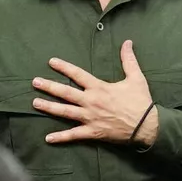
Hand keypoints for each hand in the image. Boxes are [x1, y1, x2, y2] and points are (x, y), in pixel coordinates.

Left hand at [31, 40, 157, 146]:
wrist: (146, 126)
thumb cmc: (141, 101)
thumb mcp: (136, 77)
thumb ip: (128, 59)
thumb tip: (127, 42)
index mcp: (99, 87)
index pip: (77, 74)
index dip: (64, 67)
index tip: (51, 62)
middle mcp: (91, 101)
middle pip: (65, 92)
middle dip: (49, 87)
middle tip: (35, 82)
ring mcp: (90, 118)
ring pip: (65, 112)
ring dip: (49, 107)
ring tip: (35, 103)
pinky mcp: (92, 132)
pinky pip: (74, 135)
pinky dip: (60, 137)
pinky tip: (48, 138)